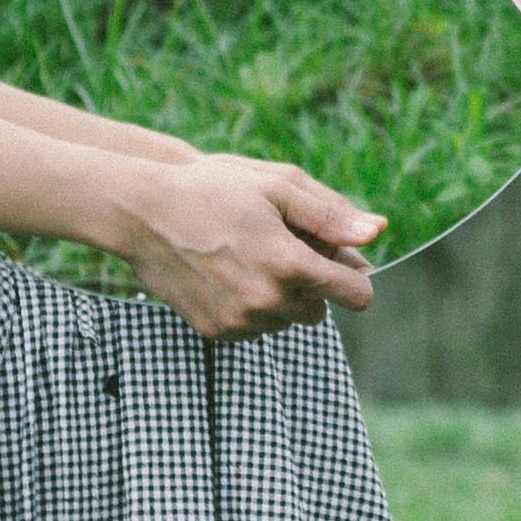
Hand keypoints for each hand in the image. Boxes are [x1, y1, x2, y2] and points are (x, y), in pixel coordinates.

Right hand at [97, 152, 382, 336]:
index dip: (354, 275)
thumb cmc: (213, 189)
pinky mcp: (216, 331)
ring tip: (252, 257)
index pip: (355, 294)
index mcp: (290, 265)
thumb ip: (331, 216)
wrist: (142, 213)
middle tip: (285, 248)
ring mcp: (240, 321)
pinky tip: (231, 274)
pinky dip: (253, 307)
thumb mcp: (278, 188)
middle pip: (321, 312)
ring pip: (287, 321)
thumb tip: (377, 233)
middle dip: (313, 285)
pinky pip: (254, 328)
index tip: (341, 260)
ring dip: (282, 297)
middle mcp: (268, 301)